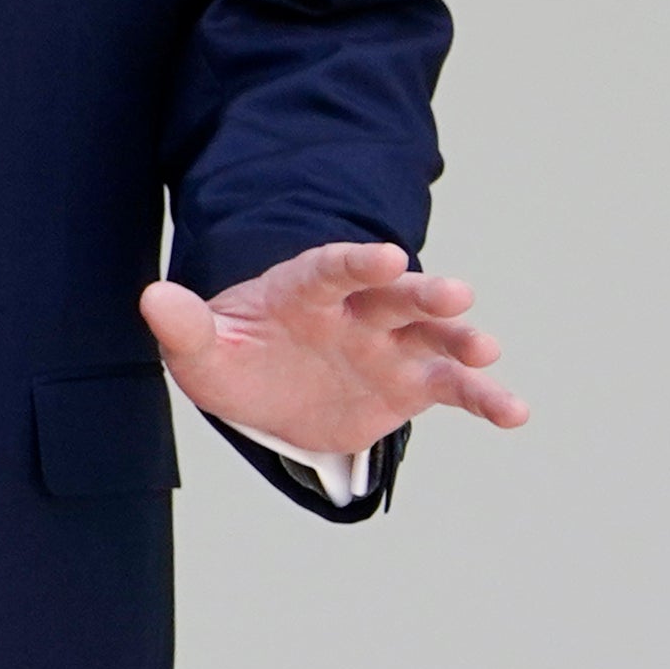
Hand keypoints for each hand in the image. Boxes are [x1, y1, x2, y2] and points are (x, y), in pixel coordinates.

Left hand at [140, 241, 522, 461]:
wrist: (264, 395)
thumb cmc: (233, 357)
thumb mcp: (200, 349)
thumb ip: (184, 325)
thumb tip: (154, 298)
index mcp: (303, 290)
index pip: (330, 268)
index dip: (356, 262)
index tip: (385, 256)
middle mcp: (356, 310)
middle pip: (395, 295)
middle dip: (423, 293)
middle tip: (457, 294)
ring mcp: (388, 345)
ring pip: (433, 337)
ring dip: (461, 340)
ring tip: (486, 350)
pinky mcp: (410, 384)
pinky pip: (453, 388)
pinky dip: (484, 398)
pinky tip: (514, 412)